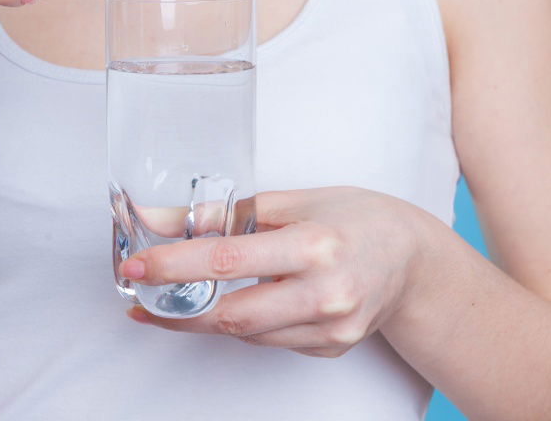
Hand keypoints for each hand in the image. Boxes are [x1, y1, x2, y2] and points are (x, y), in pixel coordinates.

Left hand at [120, 185, 424, 357]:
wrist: (414, 260)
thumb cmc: (356, 218)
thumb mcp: (295, 200)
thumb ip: (230, 213)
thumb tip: (169, 219)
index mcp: (315, 245)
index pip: (229, 261)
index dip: (175, 265)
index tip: (137, 266)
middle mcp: (325, 294)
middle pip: (232, 315)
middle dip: (177, 309)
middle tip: (139, 295)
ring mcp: (330, 329)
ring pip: (246, 334)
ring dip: (201, 318)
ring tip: (168, 300)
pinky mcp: (330, 350)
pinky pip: (269, 341)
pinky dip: (240, 323)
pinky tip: (226, 304)